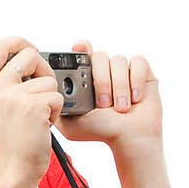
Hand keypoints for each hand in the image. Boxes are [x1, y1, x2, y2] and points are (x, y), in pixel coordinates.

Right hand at [0, 37, 64, 182]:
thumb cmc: (13, 138)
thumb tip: (28, 55)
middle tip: (42, 91)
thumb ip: (6, 80)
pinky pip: (57, 97)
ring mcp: (14, 96)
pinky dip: (55, 112)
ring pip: (48, 80)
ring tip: (38, 117)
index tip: (30, 51)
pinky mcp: (33, 107)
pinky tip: (43, 125)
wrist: (16, 167)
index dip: (18, 42)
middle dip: (44, 71)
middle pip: (30, 54)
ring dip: (50, 98)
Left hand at [52, 40, 162, 154]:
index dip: (81, 48)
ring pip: (119, 61)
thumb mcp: (70, 122)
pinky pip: (138, 63)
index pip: (81, 50)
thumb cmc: (101, 131)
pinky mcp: (142, 71)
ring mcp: (123, 69)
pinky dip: (136, 81)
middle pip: (99, 56)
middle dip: (101, 81)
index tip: (80, 50)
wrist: (128, 139)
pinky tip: (135, 99)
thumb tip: (47, 91)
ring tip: (120, 108)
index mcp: (85, 75)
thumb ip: (57, 105)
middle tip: (103, 104)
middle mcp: (104, 69)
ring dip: (119, 87)